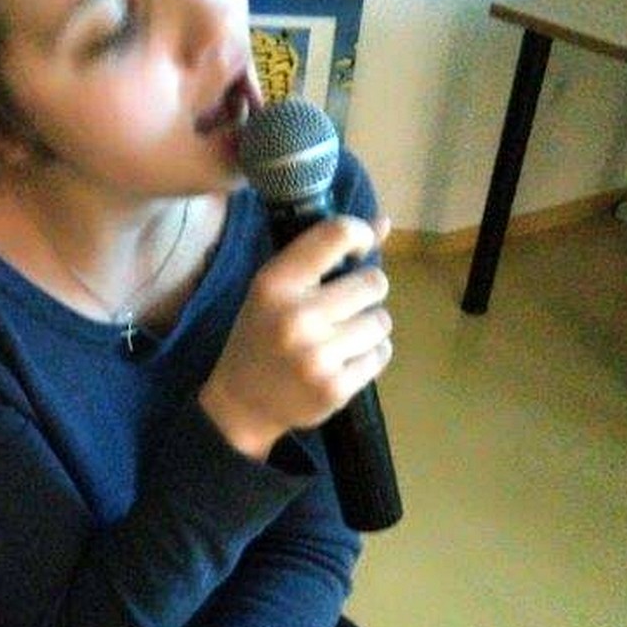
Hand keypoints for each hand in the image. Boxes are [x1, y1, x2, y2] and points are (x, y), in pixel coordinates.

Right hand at [199, 215, 392, 459]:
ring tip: (341, 337)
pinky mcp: (334, 388)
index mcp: (275, 284)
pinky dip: (369, 355)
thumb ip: (324, 253)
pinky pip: (381, 354)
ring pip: (381, 321)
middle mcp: (296, 317)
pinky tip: (343, 360)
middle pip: (373, 282)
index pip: (337, 234)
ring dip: (369, 326)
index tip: (358, 253)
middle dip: (366, 292)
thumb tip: (385, 223)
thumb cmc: (262, 334)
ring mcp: (316, 356)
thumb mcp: (277, 288)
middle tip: (344, 307)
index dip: (360, 236)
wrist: (241, 403)